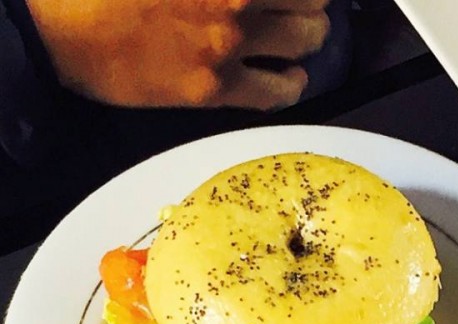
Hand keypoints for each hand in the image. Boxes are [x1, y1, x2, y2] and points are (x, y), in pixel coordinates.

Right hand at [26, 0, 332, 110]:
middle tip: (301, 6)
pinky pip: (281, 91)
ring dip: (307, 37)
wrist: (58, 29)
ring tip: (299, 37)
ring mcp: (228, 40)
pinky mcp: (216, 86)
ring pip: (307, 39)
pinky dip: (292, 82)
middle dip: (309, 2)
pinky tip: (288, 75)